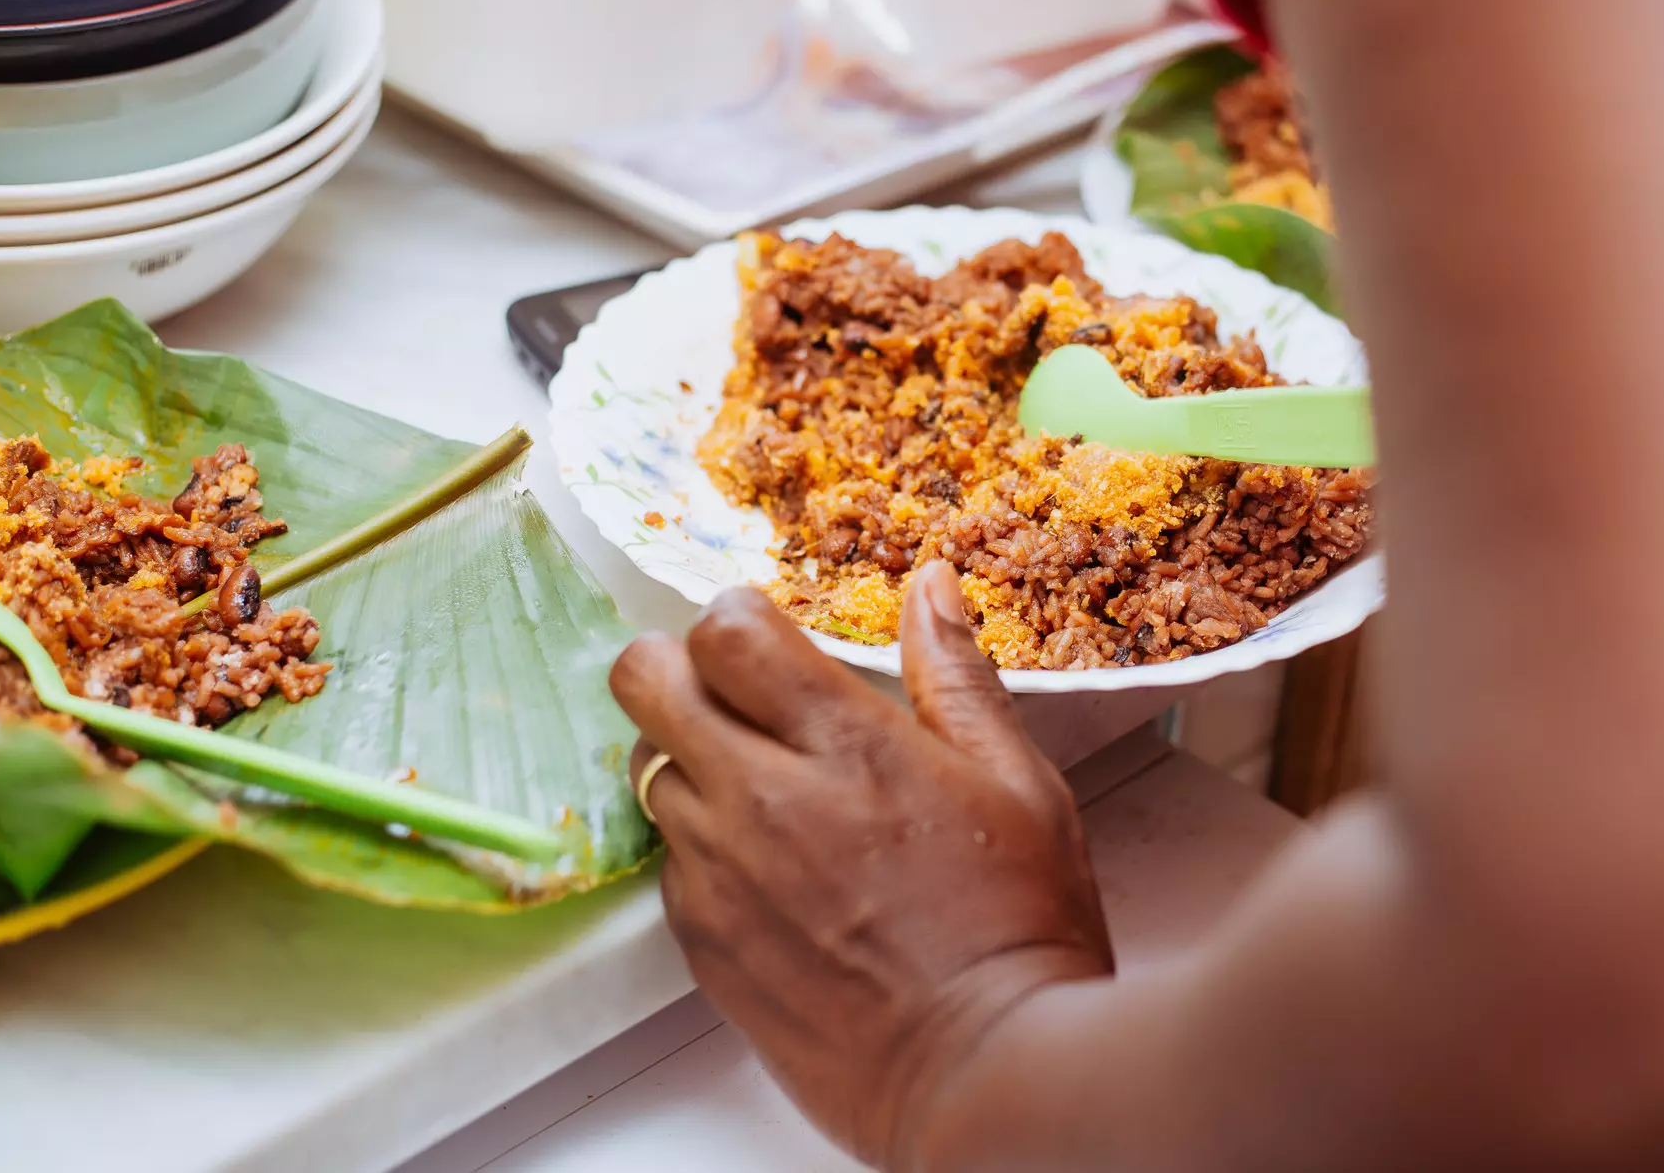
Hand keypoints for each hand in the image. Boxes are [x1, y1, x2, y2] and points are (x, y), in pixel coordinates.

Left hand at [614, 562, 1113, 1169]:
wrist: (984, 1077)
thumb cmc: (1018, 932)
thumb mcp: (1018, 784)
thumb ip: (957, 676)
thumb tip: (930, 585)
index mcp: (848, 747)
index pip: (724, 632)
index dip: (738, 621)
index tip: (770, 642)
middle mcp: (764, 800)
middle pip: (646, 682)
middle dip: (678, 669)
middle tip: (734, 695)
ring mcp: (722, 876)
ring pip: (645, 771)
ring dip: (689, 760)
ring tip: (763, 789)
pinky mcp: (703, 944)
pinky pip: (667, 861)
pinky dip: (701, 845)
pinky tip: (770, 868)